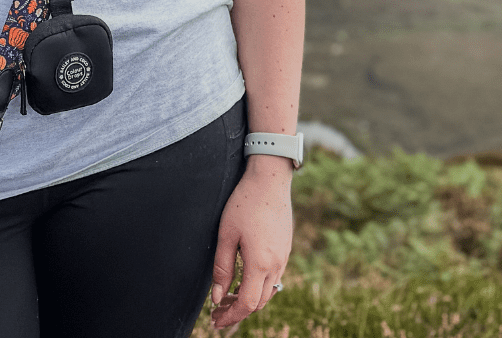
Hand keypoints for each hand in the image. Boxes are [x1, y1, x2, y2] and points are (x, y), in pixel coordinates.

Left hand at [209, 156, 292, 330]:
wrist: (270, 180)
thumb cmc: (244, 203)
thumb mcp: (226, 234)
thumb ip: (222, 268)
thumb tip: (216, 297)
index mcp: (260, 263)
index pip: (247, 304)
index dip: (230, 316)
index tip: (215, 321)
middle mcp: (276, 265)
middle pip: (259, 302)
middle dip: (238, 310)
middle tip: (217, 312)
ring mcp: (284, 257)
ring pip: (268, 292)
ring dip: (249, 299)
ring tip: (228, 297)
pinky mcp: (285, 249)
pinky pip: (274, 277)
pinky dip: (259, 286)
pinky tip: (245, 278)